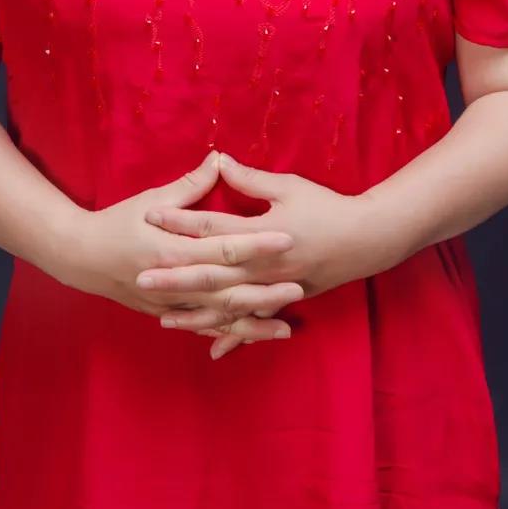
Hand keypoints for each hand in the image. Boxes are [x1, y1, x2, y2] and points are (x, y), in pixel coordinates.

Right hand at [66, 150, 304, 341]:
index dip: (257, 244)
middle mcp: (174, 281)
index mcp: (173, 249)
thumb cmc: (117, 222)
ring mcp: (170, 303)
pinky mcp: (166, 313)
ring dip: (253, 322)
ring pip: (218, 318)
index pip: (223, 247)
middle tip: (299, 288)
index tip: (286, 239)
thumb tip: (220, 158)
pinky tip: (252, 337)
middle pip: (227, 289)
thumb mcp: (152, 200)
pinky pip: (203, 328)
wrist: (80, 257)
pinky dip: (228, 334)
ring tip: (286, 327)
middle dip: (264, 291)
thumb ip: (190, 185)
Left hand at [136, 151, 377, 358]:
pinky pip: (254, 322)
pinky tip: (211, 348)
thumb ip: (250, 179)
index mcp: (262, 234)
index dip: (180, 220)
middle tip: (140, 278)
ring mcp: (274, 288)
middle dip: (174, 277)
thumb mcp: (289, 187)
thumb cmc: (327, 208)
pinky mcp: (284, 301)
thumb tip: (218, 160)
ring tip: (162, 317)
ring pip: (228, 305)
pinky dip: (234, 336)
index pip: (212, 226)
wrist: (367, 240)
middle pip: (212, 272)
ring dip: (195, 312)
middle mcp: (264, 266)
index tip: (150, 215)